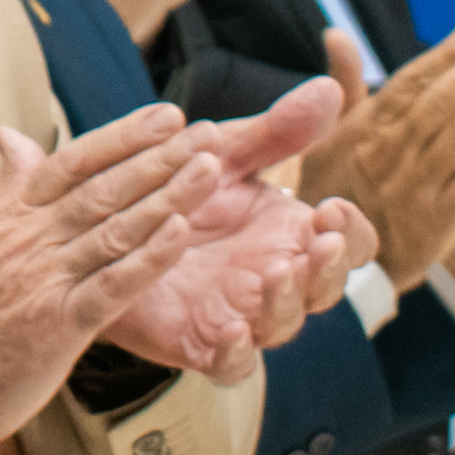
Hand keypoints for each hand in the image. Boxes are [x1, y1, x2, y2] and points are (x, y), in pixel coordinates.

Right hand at [0, 103, 225, 450]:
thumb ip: (8, 187)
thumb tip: (10, 135)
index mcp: (12, 215)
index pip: (74, 162)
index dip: (124, 136)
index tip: (168, 116)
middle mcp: (30, 238)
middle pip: (103, 188)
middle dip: (160, 158)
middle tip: (208, 134)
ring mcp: (44, 279)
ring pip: (114, 229)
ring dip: (167, 197)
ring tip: (210, 170)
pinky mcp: (58, 322)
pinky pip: (111, 285)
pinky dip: (147, 258)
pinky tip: (181, 235)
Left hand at [97, 74, 361, 377]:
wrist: (103, 230)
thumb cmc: (174, 191)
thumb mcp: (219, 155)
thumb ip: (272, 132)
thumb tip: (328, 89)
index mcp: (292, 234)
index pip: (347, 242)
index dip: (351, 231)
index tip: (332, 207)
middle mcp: (277, 279)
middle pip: (325, 287)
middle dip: (329, 268)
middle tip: (320, 243)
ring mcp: (244, 314)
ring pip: (283, 324)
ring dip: (285, 301)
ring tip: (272, 272)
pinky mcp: (202, 343)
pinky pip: (231, 364)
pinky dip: (235, 352)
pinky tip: (229, 330)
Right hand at [293, 8, 454, 280]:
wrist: (333, 263)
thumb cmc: (336, 189)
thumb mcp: (325, 138)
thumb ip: (341, 84)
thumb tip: (337, 33)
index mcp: (364, 128)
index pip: (413, 81)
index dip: (450, 52)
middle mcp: (388, 154)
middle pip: (441, 102)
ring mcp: (413, 188)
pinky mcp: (435, 223)